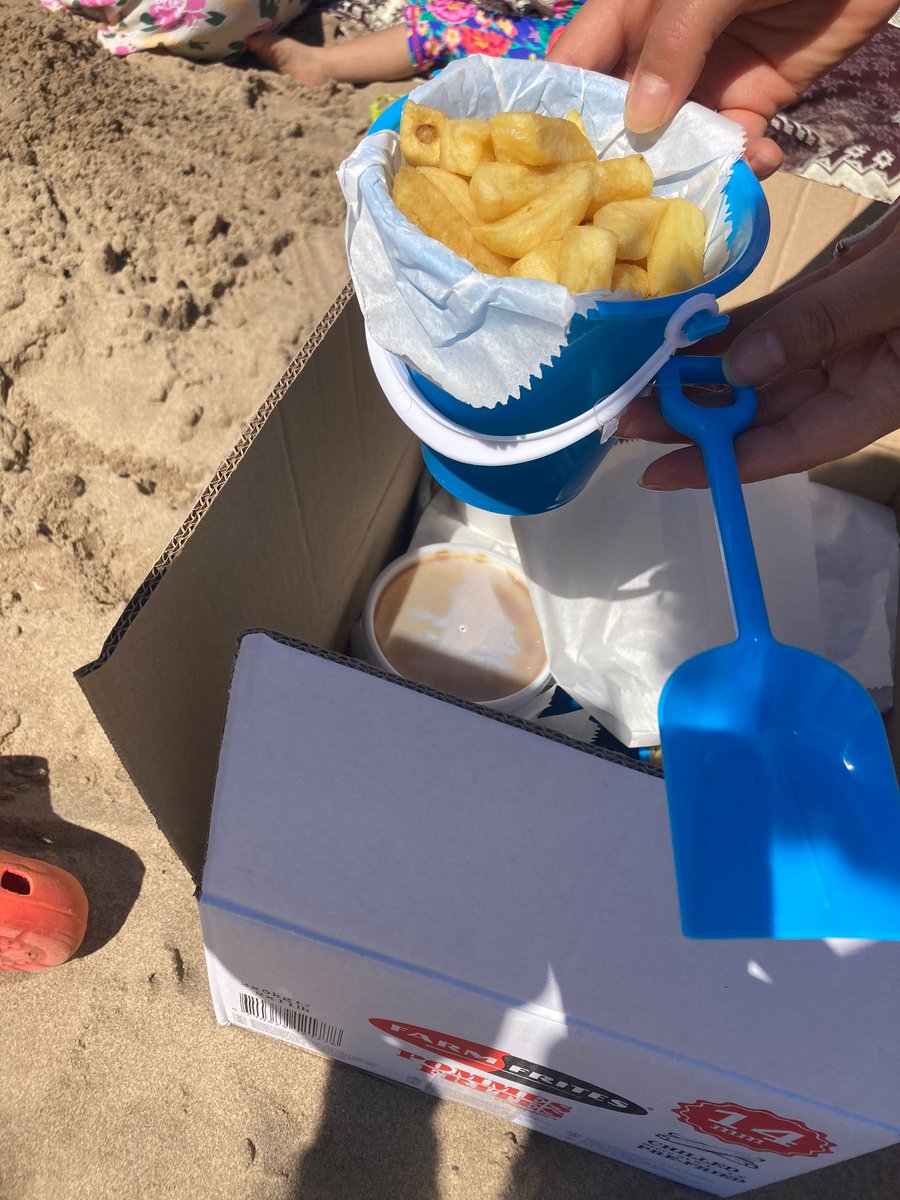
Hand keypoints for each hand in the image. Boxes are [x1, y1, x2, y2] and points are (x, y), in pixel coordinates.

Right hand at [549, 0, 896, 177]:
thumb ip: (675, 40)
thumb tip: (641, 118)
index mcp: (634, 11)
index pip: (576, 63)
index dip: (555, 111)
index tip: (542, 167)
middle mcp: (660, 53)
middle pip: (619, 118)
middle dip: (615, 164)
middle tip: (610, 209)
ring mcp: (706, 82)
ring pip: (675, 145)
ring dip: (681, 175)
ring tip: (685, 203)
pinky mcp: (754, 103)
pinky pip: (734, 150)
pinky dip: (743, 167)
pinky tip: (758, 165)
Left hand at [615, 201, 899, 486]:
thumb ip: (824, 326)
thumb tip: (739, 371)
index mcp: (877, 397)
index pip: (786, 448)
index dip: (720, 466)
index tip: (657, 474)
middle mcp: (851, 377)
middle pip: (756, 412)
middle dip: (689, 418)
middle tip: (619, 414)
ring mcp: (841, 337)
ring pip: (755, 368)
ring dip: (696, 373)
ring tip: (633, 377)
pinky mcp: (833, 297)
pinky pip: (769, 321)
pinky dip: (725, 327)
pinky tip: (678, 329)